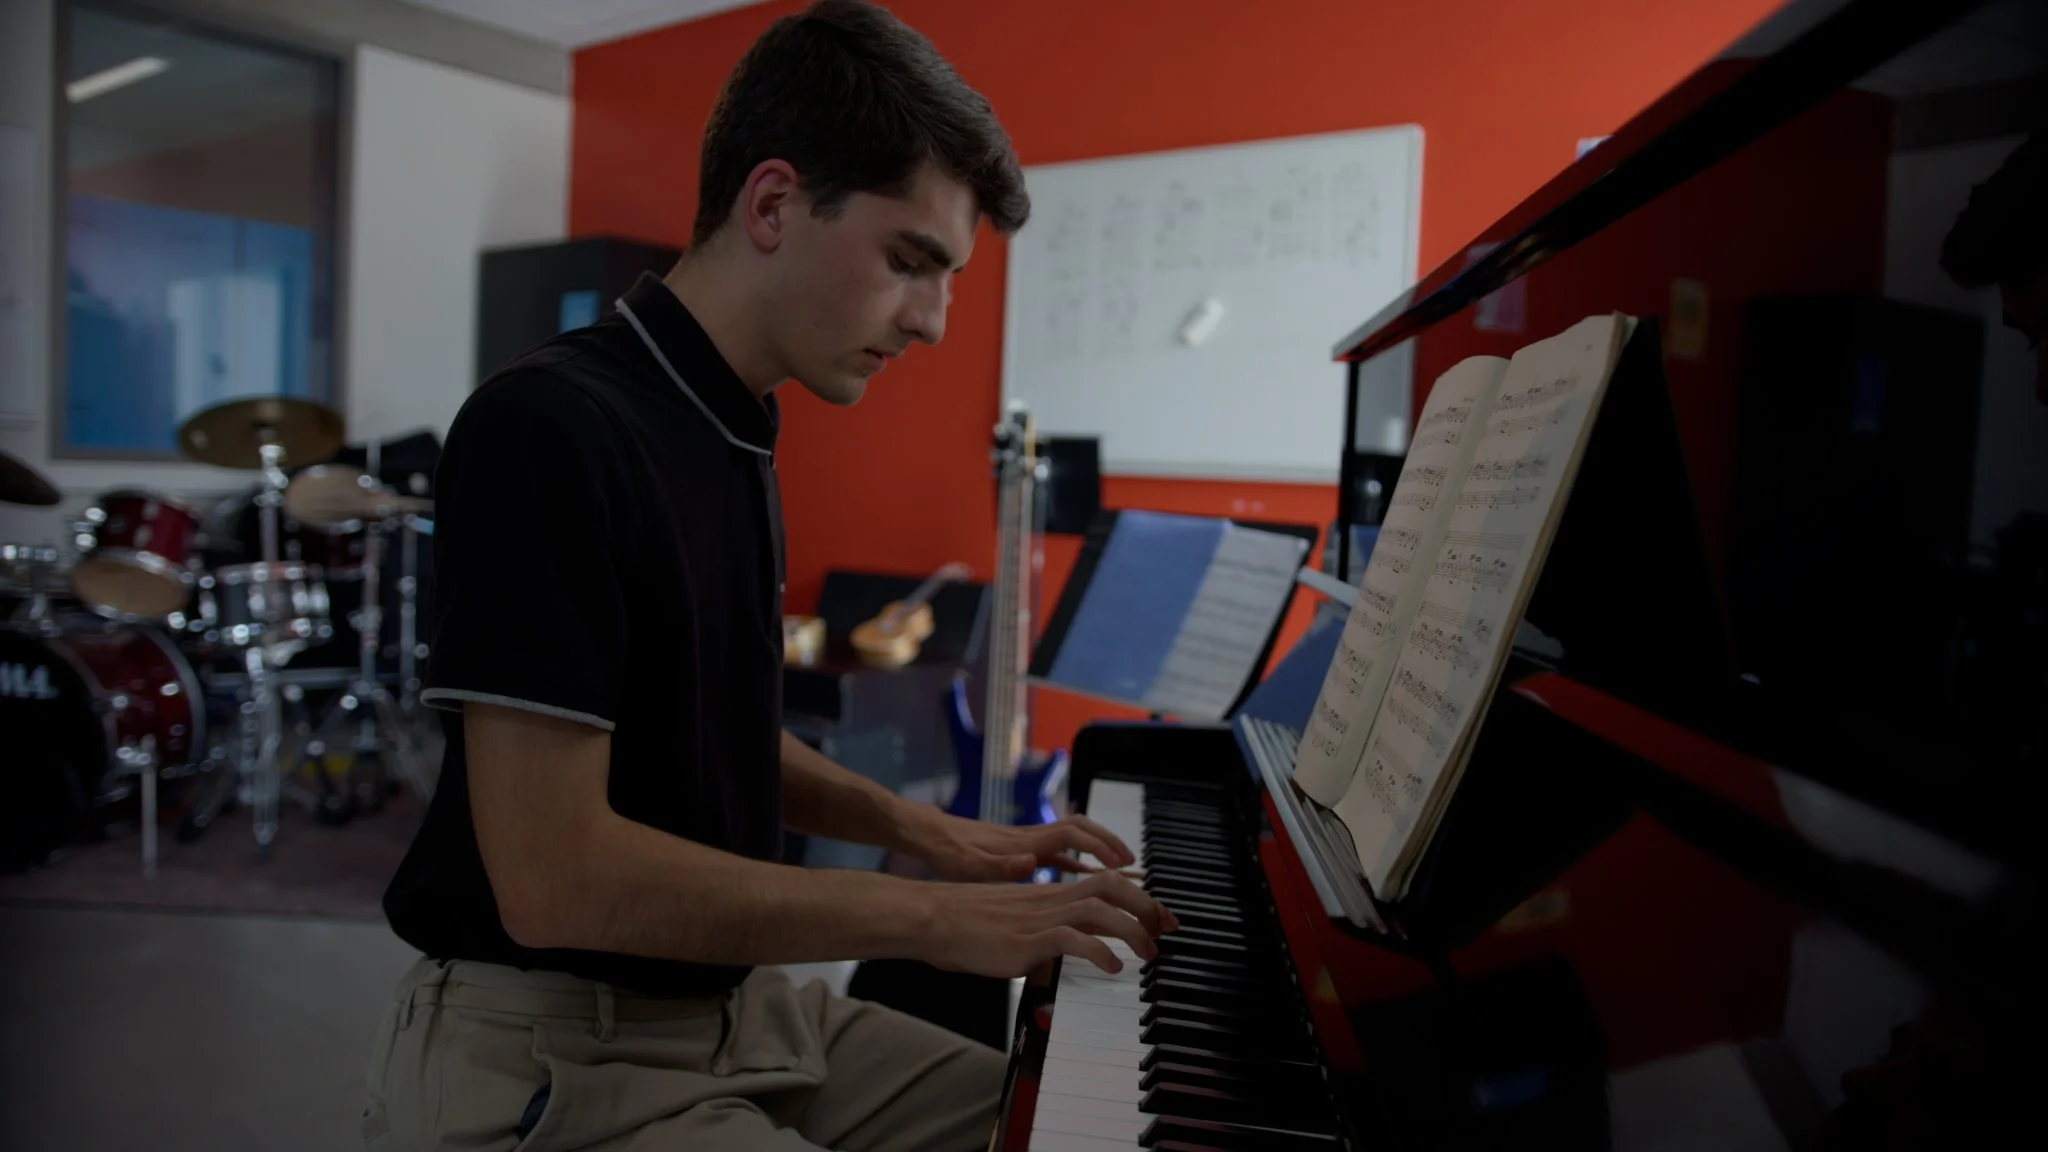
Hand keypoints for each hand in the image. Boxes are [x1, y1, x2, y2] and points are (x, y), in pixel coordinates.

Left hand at [897, 805, 1137, 882]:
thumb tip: (1031, 862)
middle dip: (1110, 842)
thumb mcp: (969, 865)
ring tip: (1123, 872)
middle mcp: (1032, 838)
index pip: (1073, 835)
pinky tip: (1089, 879)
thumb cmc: (948, 852)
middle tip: (1133, 864)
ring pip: (1075, 839)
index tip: (1122, 863)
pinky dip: (1081, 862)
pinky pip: (1060, 853)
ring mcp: (1028, 842)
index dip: (1100, 846)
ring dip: (1099, 850)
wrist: (929, 836)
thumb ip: (1000, 866)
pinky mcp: (1022, 850)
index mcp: (1024, 842)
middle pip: (1082, 829)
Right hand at [919, 870, 1179, 978]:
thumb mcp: (1011, 932)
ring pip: (1100, 908)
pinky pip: (1073, 938)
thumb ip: (1035, 946)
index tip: (1158, 915)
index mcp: (1049, 894)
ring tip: (1148, 952)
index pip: (1104, 884)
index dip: (1137, 896)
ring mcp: (1040, 917)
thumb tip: (1046, 971)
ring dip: (1132, 928)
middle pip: (1112, 887)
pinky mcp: (1028, 939)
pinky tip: (1111, 967)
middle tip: (1168, 928)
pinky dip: (1099, 951)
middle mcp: (1050, 899)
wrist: (934, 918)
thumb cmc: (965, 926)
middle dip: (1147, 905)